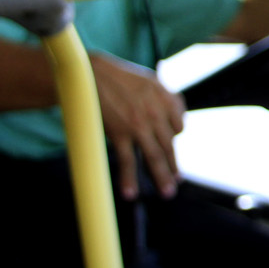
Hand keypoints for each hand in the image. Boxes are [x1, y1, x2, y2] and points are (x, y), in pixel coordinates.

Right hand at [89, 52, 185, 199]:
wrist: (90, 74)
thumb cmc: (119, 79)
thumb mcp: (149, 81)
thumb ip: (165, 99)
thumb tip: (178, 118)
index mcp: (166, 98)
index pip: (179, 126)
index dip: (173, 136)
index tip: (168, 146)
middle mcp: (156, 112)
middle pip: (169, 145)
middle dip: (173, 167)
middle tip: (176, 183)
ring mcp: (139, 124)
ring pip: (155, 157)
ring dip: (161, 178)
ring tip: (167, 193)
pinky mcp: (120, 132)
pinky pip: (128, 161)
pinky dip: (130, 179)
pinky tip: (131, 194)